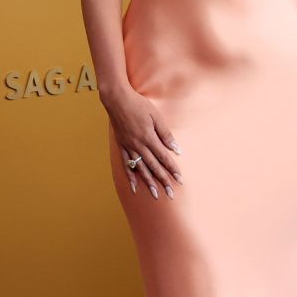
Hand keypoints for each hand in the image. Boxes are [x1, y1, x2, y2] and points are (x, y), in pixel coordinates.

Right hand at [103, 85, 182, 199]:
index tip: (179, 179)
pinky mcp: (122, 147)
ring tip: (155, 195)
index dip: (172, 169)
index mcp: (148, 138)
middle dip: (163, 181)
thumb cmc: (138, 105)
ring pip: (141, 169)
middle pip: (153, 167)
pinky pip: (127, 165)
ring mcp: (129, 147)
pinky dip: (131, 177)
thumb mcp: (156, 116)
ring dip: (149, 183)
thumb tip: (176, 149)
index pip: (164, 157)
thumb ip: (165, 134)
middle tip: (171, 194)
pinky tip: (135, 187)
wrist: (117, 100)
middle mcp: (138, 146)